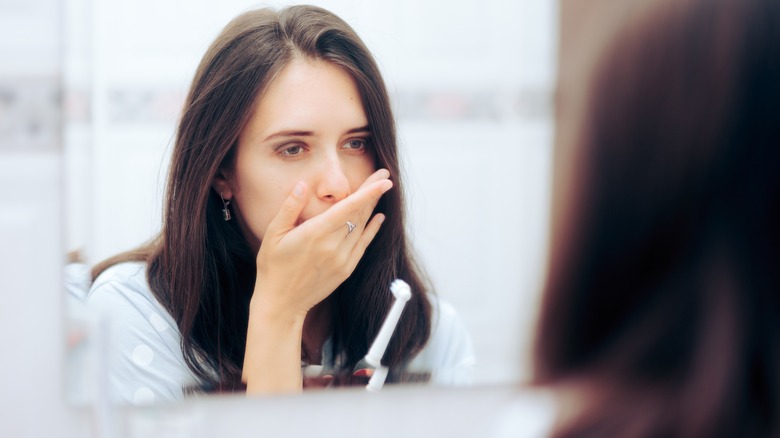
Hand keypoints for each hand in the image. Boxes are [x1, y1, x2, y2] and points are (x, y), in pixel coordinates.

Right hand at [251, 168, 392, 318]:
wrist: (281, 303)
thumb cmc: (273, 267)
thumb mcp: (273, 234)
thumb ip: (289, 208)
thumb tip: (301, 185)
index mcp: (316, 233)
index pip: (348, 207)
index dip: (369, 192)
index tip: (385, 180)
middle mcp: (333, 245)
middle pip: (359, 214)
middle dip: (373, 192)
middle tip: (384, 175)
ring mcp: (342, 259)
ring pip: (362, 228)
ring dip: (372, 208)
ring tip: (380, 191)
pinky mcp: (346, 269)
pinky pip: (363, 245)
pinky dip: (372, 230)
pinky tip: (378, 218)